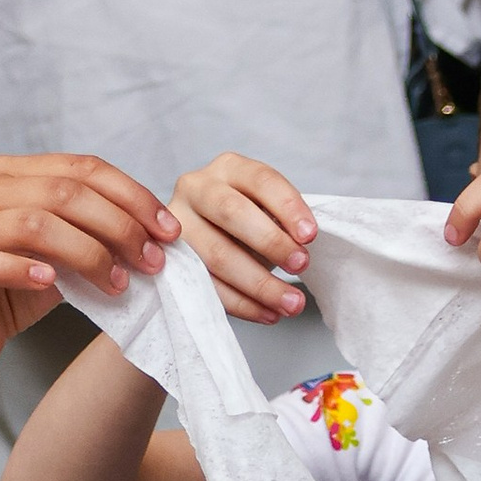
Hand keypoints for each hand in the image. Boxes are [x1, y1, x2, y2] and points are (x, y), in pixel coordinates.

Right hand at [0, 155, 177, 385]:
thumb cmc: (7, 290)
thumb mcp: (59, 257)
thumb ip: (94, 237)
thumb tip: (156, 238)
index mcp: (12, 174)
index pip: (83, 168)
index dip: (132, 196)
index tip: (169, 231)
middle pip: (65, 193)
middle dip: (119, 227)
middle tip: (152, 262)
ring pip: (35, 223)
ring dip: (88, 253)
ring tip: (118, 283)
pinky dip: (25, 270)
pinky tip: (53, 283)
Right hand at [171, 153, 316, 323]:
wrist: (205, 234)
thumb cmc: (247, 222)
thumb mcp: (265, 210)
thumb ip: (280, 221)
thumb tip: (299, 249)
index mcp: (229, 168)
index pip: (261, 180)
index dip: (287, 207)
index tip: (310, 236)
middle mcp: (197, 187)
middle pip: (232, 212)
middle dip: (271, 243)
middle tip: (300, 266)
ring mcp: (177, 223)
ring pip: (217, 254)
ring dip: (260, 284)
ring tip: (291, 304)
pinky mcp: (170, 259)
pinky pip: (206, 284)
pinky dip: (242, 303)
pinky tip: (268, 313)